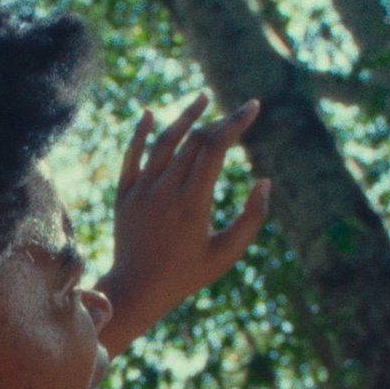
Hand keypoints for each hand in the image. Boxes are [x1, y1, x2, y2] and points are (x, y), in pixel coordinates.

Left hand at [96, 95, 270, 354]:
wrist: (137, 289)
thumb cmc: (188, 274)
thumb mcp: (228, 253)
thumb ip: (252, 218)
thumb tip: (265, 181)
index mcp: (194, 202)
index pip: (216, 147)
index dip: (235, 122)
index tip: (253, 107)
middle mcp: (166, 191)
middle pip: (194, 140)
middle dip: (219, 121)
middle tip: (235, 114)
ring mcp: (142, 191)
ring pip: (164, 141)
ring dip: (185, 117)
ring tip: (202, 99)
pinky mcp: (123, 195)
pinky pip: (131, 156)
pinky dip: (140, 133)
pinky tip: (151, 114)